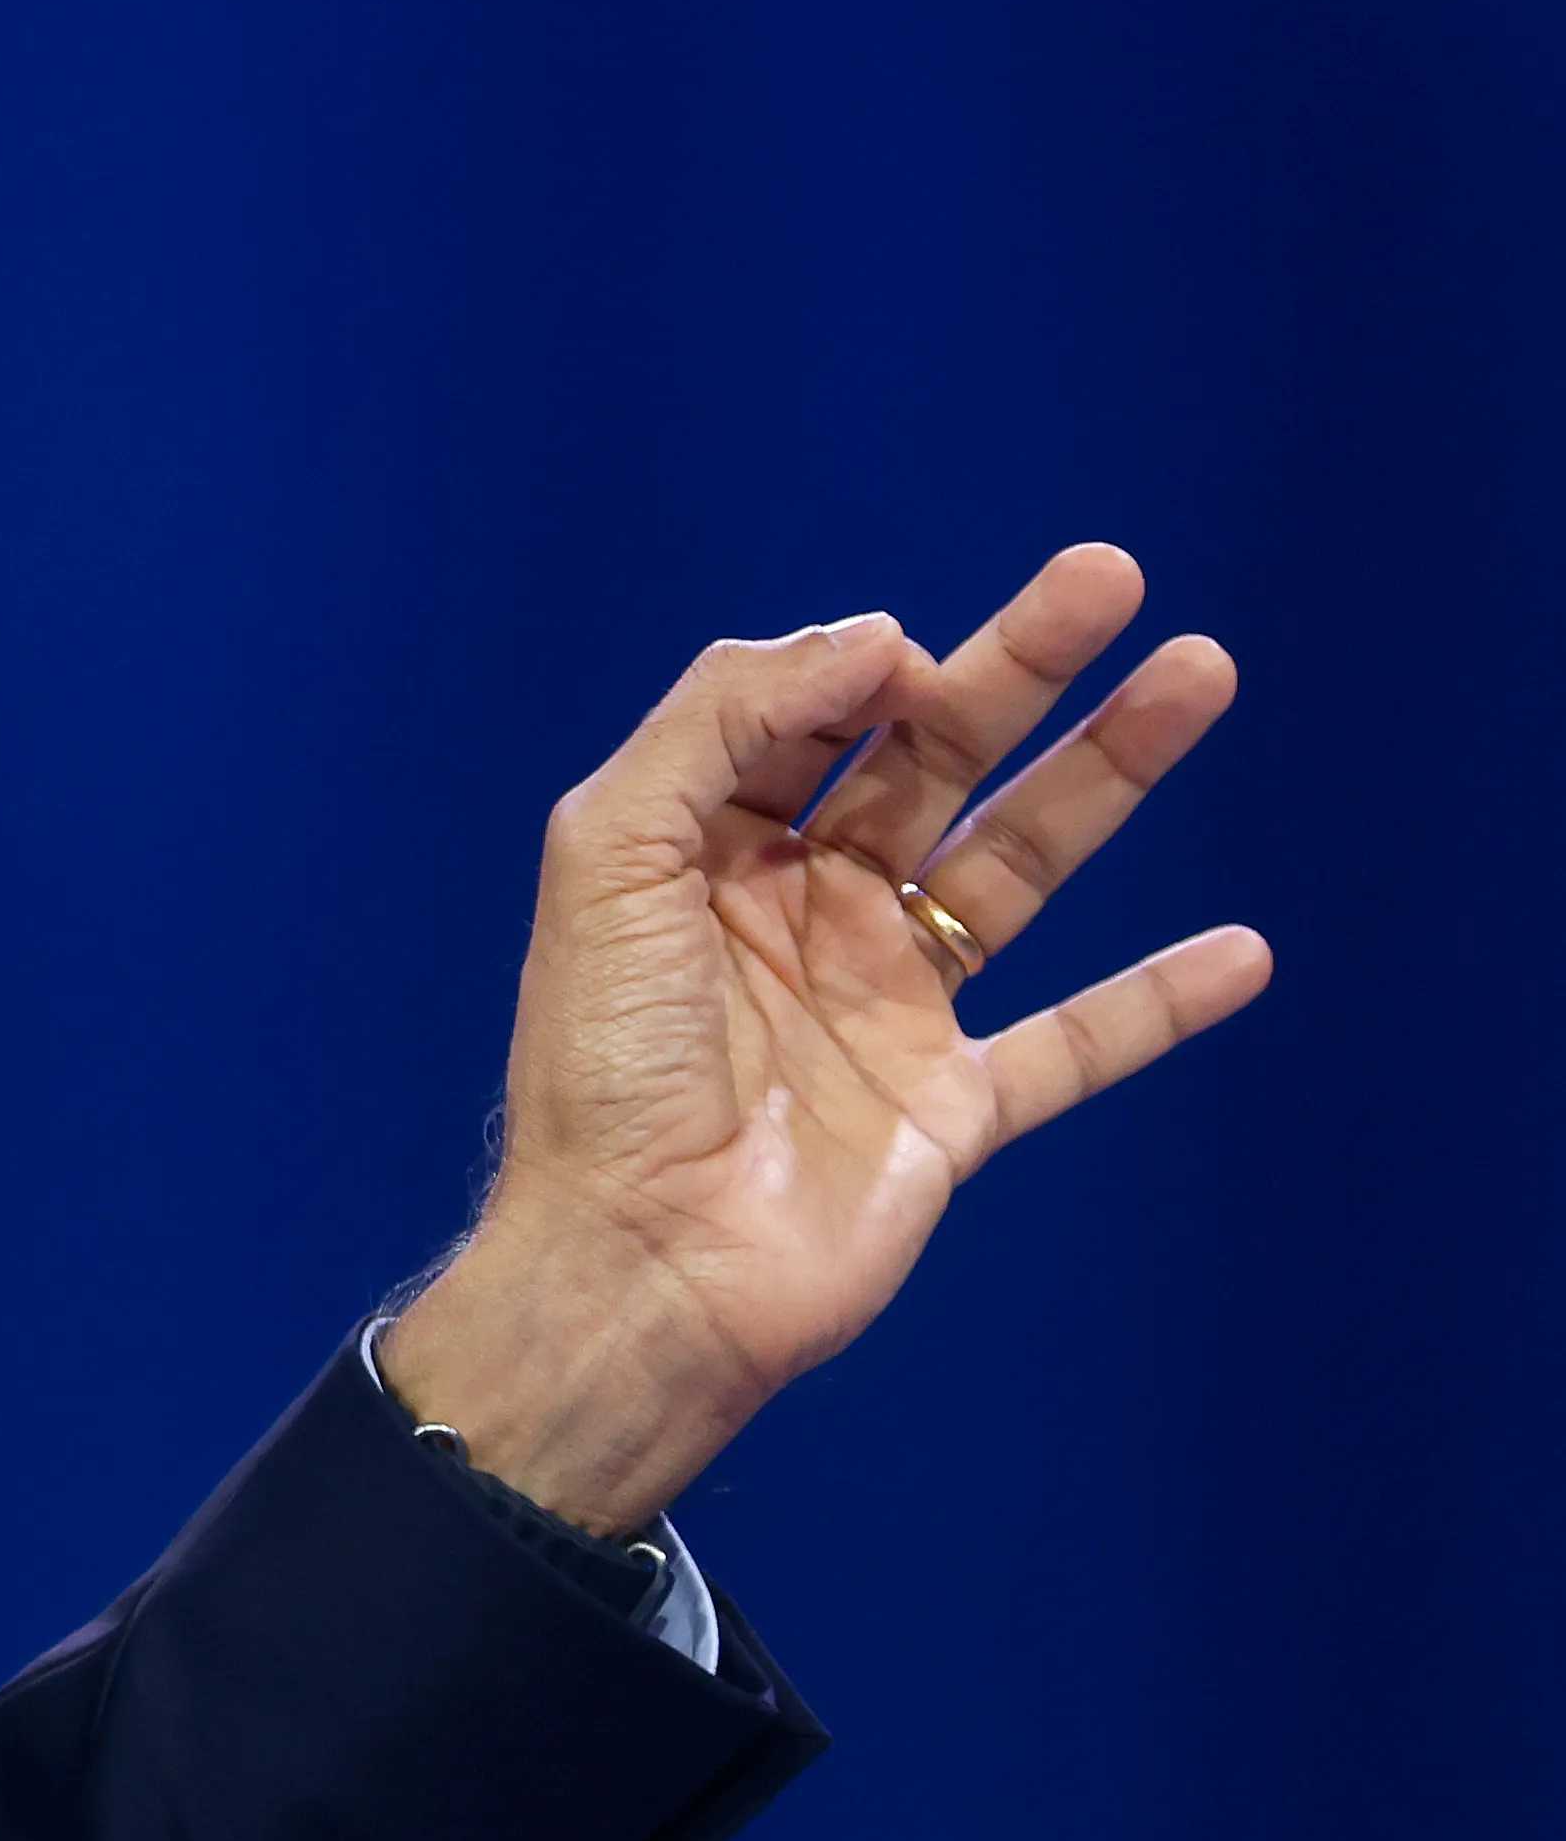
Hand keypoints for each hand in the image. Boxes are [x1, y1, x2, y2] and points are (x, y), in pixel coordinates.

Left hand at [381, 543, 1267, 1535]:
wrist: (637, 1264)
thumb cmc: (599, 1064)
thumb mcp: (609, 853)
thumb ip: (720, 724)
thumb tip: (871, 641)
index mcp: (710, 852)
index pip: (808, 721)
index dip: (857, 667)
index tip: (900, 654)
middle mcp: (805, 913)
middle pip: (935, 763)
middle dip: (1021, 667)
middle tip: (1109, 575)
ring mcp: (886, 1009)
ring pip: (1020, 867)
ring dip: (1110, 772)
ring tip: (1198, 672)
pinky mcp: (951, 1111)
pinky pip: (1074, 1045)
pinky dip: (1156, 1002)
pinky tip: (1241, 951)